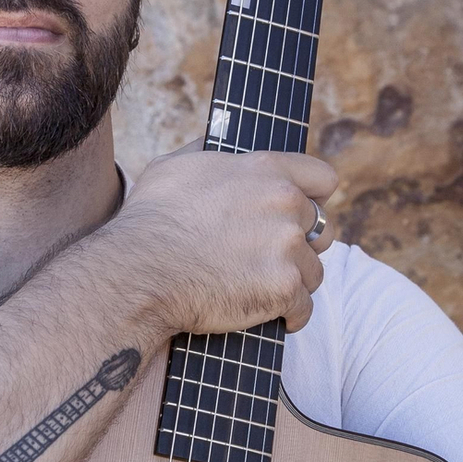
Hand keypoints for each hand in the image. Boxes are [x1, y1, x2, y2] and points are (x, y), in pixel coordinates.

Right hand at [105, 144, 337, 336]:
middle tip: (270, 259)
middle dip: (300, 245)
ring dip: (292, 281)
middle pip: (321, 229)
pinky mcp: (284, 288)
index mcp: (264, 170)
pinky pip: (303, 307)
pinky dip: (288, 315)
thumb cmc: (150, 220)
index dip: (314, 198)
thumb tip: (215, 146)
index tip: (301, 216)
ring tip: (260, 289)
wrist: (139, 272)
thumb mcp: (175, 167)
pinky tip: (270, 315)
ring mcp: (287, 247)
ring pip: (313, 270)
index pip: (323, 178)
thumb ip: (208, 154)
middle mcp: (285, 203)